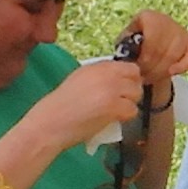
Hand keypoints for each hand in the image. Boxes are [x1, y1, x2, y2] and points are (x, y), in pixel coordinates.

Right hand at [30, 55, 158, 155]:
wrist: (51, 122)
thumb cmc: (61, 107)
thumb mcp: (80, 81)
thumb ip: (100, 78)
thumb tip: (121, 82)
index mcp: (96, 66)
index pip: (128, 66)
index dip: (129, 79)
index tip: (123, 90)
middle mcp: (106, 73)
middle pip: (136, 78)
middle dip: (132, 91)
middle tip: (121, 103)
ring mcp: (111, 89)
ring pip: (136, 94)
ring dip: (129, 104)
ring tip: (115, 113)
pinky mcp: (114, 106)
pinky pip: (132, 110)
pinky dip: (125, 117)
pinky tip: (112, 120)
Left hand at [119, 9, 187, 90]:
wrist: (146, 41)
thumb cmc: (134, 43)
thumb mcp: (125, 42)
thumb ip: (126, 47)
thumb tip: (129, 58)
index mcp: (149, 17)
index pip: (152, 37)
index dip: (145, 57)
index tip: (137, 69)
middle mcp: (167, 20)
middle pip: (164, 49)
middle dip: (153, 68)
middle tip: (143, 78)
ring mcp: (181, 31)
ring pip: (176, 54)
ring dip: (163, 71)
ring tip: (152, 77)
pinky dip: (184, 66)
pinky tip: (171, 72)